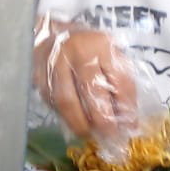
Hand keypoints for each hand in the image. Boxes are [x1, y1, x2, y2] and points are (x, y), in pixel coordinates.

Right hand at [33, 20, 138, 141]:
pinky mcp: (39, 75)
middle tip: (109, 137)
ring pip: (67, 101)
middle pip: (91, 92)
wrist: (53, 33)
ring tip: (88, 134)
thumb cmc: (88, 48)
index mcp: (102, 45)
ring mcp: (55, 63)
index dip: (126, 107)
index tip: (130, 127)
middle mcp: (78, 52)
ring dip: (79, 123)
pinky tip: (72, 122)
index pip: (118, 80)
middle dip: (102, 120)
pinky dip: (63, 116)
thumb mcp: (111, 55)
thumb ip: (121, 82)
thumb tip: (128, 119)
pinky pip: (52, 102)